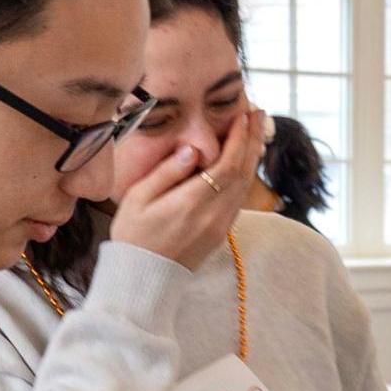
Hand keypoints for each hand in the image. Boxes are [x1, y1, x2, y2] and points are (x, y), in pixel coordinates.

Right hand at [108, 123, 258, 269]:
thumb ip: (167, 172)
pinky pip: (239, 198)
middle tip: (257, 112)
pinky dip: (245, 175)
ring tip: (253, 130)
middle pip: (243, 172)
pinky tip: (243, 160)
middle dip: (252, 140)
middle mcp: (214, 214)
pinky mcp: (221, 233)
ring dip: (252, 155)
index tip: (242, 115)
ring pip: (245, 185)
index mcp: (192, 202)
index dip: (238, 138)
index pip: (226, 164)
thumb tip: (192, 149)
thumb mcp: (139, 199)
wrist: (142, 278)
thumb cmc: (133, 235)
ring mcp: (221, 226)